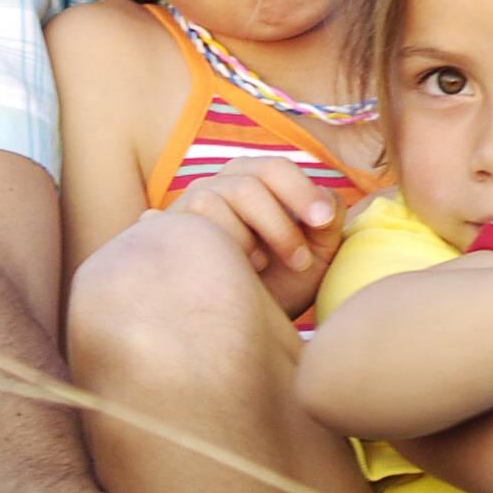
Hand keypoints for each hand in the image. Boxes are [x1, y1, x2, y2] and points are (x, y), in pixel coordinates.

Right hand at [167, 156, 358, 322]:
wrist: (242, 323)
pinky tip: (227, 269)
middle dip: (279, 223)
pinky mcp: (164, 231)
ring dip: (245, 238)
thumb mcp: (315, 256)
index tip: (323, 222)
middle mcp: (220, 186)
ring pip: (212, 200)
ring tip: (260, 268)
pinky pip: (187, 227)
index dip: (302, 191)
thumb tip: (327, 201)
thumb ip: (328, 223)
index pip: (275, 169)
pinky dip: (212, 246)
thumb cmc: (280, 284)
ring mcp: (189, 206)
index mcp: (255, 180)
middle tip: (300, 262)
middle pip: (247, 184)